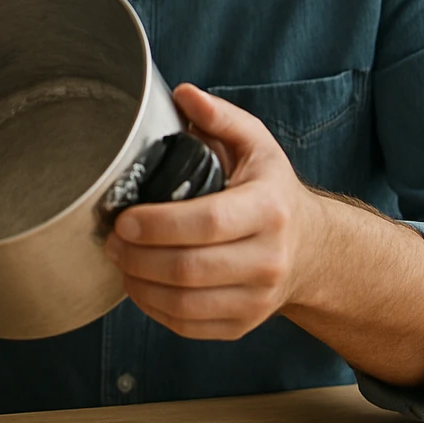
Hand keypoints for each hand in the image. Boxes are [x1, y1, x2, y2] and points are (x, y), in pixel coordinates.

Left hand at [103, 83, 324, 339]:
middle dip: (138, 257)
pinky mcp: (244, 325)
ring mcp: (258, 298)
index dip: (157, 224)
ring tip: (120, 262)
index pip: (208, 222)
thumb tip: (183, 95)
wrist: (312, 248)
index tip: (123, 219)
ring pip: (186, 304)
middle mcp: (269, 259)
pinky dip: (155, 309)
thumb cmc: (271, 191)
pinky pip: (189, 326)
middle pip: (191, 268)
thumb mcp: (255, 144)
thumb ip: (219, 117)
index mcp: (269, 209)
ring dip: (140, 285)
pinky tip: (139, 285)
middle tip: (111, 241)